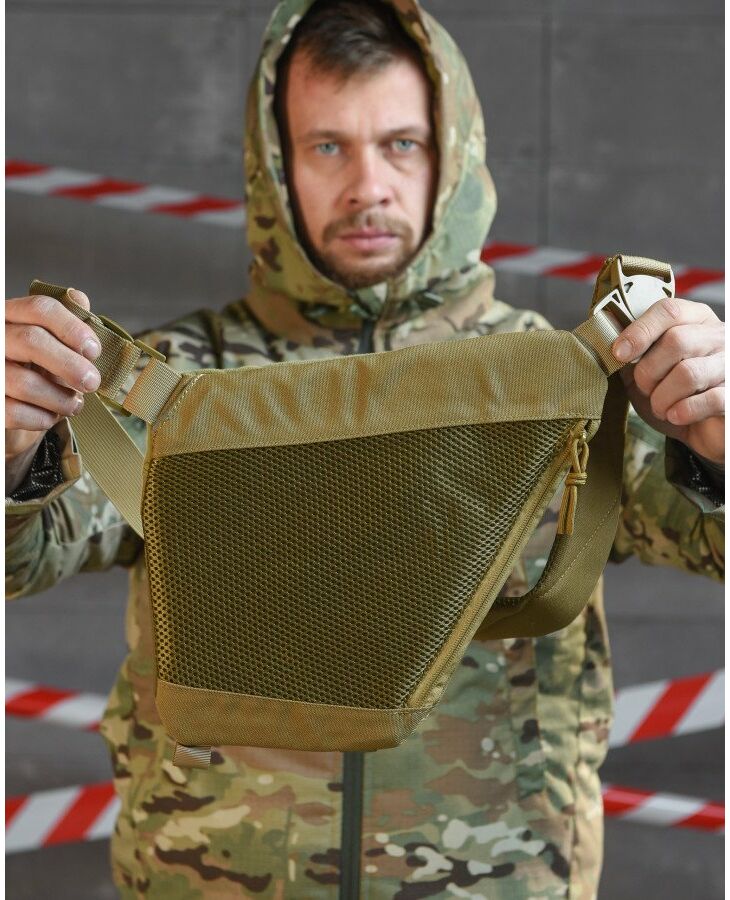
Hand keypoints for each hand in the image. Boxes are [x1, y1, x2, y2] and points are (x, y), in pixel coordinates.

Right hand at [5, 290, 101, 467]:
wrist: (13, 408)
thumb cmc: (37, 370)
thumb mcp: (54, 345)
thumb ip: (67, 324)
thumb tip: (79, 298)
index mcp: (11, 316)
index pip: (40, 308)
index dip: (72, 328)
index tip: (94, 350)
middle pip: (31, 340)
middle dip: (70, 365)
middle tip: (92, 382)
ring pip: (24, 382)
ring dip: (60, 399)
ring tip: (74, 404)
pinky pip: (15, 412)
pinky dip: (41, 418)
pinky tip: (50, 416)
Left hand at [611, 296, 724, 464]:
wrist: (701, 429)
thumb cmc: (672, 394)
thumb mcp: (645, 370)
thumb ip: (630, 354)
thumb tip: (604, 341)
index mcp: (695, 320)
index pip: (669, 311)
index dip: (639, 331)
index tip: (618, 353)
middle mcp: (718, 336)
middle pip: (677, 340)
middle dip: (649, 371)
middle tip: (644, 388)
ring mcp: (729, 364)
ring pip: (688, 372)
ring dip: (663, 396)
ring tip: (661, 407)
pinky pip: (709, 400)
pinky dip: (683, 411)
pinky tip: (676, 416)